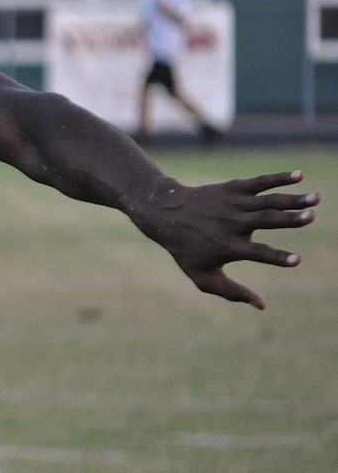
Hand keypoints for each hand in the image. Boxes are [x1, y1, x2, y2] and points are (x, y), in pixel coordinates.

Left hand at [137, 171, 318, 309]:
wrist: (164, 214)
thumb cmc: (185, 249)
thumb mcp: (201, 276)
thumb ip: (231, 292)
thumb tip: (262, 306)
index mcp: (229, 247)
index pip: (257, 253)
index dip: (277, 257)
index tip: (297, 260)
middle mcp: (232, 224)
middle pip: (266, 221)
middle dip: (290, 219)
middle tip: (313, 216)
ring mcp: (233, 204)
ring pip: (267, 200)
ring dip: (293, 198)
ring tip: (317, 197)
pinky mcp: (232, 189)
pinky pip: (259, 183)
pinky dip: (278, 178)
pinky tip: (299, 176)